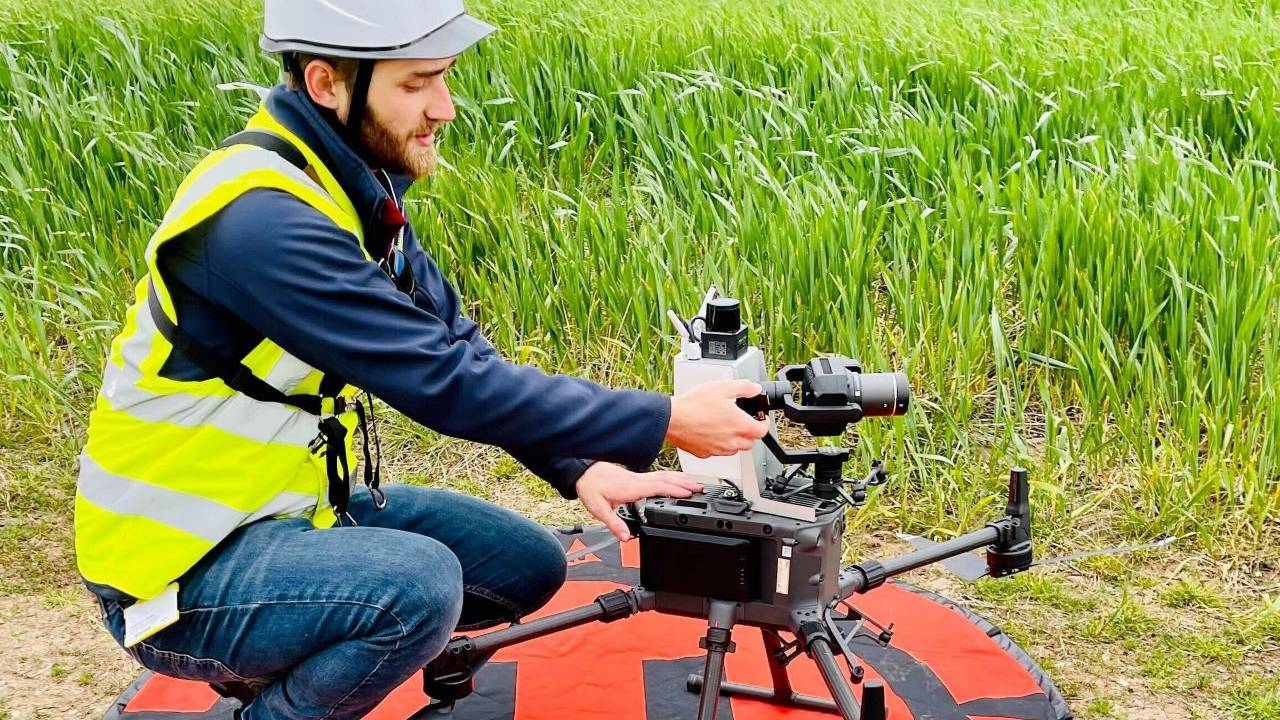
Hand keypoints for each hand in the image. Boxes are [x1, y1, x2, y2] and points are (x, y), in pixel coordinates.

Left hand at [575, 462, 703, 541]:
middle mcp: (637, 480)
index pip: (658, 488)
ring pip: (663, 476)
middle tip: (701, 488)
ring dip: (680, 479)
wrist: (583, 471)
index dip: (675, 490)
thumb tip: (626, 537)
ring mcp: (637, 477)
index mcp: (632, 488)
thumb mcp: (599, 509)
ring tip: (694, 483)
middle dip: (685, 484)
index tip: (690, 493)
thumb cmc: (590, 487)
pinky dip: (670, 477)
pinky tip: (674, 479)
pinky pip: (657, 475)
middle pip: (666, 480)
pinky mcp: (635, 476)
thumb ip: (614, 523)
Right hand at [666, 379, 769, 458]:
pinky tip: (711, 433)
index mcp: (739, 425)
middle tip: (743, 422)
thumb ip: (743, 388)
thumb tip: (755, 389)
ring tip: (726, 427)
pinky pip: (718, 452)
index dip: (765, 424)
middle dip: (750, 433)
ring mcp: (718, 450)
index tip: (761, 420)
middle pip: (750, 442)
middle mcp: (731, 441)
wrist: (671, 419)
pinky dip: (719, 444)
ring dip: (735, 440)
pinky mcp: (705, 454)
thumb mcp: (722, 387)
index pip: (762, 431)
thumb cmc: (693, 405)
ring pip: (735, 449)